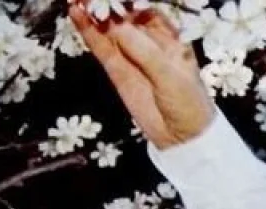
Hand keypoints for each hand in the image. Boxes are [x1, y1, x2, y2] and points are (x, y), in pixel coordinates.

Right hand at [68, 0, 214, 148]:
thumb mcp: (170, 77)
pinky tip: (76, 15)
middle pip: (124, 16)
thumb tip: (117, 27)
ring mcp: (132, 56)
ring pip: (109, 29)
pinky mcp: (117, 71)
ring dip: (93, 13)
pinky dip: (88, 32)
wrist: (183, 138)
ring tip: (77, 0)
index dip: (131, 2)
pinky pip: (101, 47)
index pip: (147, 10)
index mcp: (171, 38)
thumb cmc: (188, 105)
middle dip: (108, 4)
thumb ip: (145, 53)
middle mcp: (150, 42)